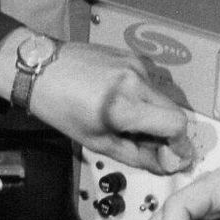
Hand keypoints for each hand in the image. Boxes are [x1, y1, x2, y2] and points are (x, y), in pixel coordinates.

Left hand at [22, 40, 198, 173]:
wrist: (39, 68)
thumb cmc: (59, 106)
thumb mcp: (95, 141)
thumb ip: (136, 155)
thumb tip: (164, 165)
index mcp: (124, 106)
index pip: (177, 125)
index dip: (180, 145)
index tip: (175, 157)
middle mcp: (136, 80)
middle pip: (175, 111)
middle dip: (168, 132)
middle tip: (150, 144)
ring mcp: (135, 63)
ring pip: (162, 97)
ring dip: (153, 113)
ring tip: (126, 120)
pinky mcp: (131, 54)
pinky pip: (149, 81)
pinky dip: (142, 96)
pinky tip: (119, 100)